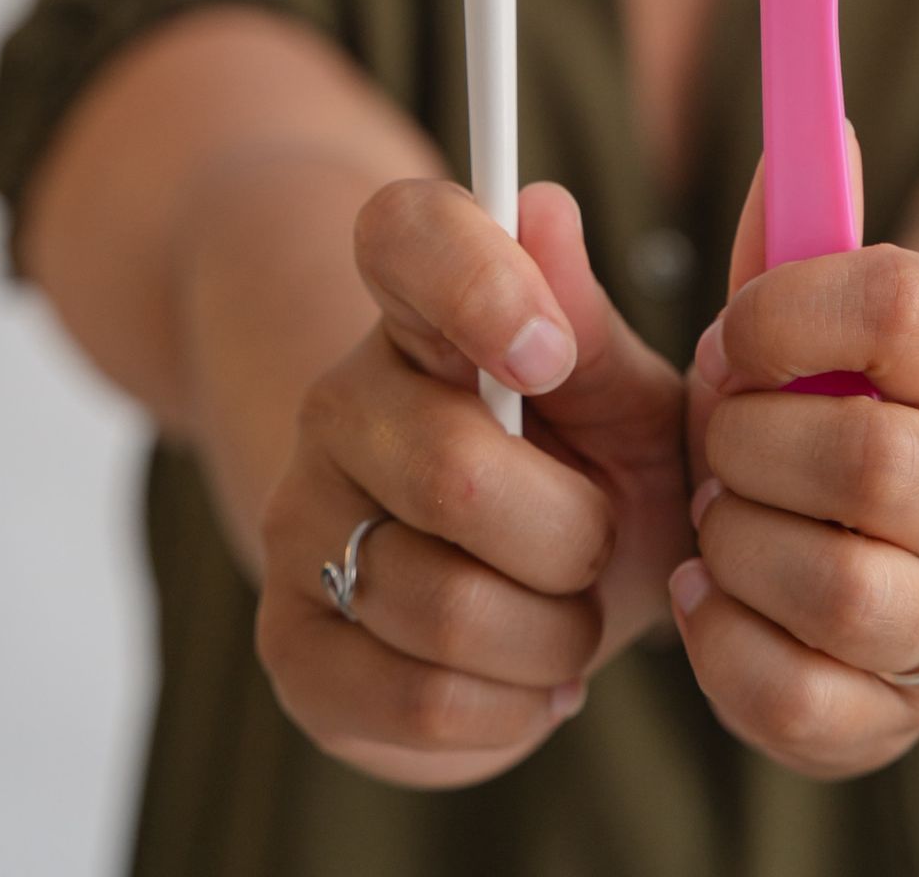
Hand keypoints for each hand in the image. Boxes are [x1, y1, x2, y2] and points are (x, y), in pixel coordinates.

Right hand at [256, 176, 691, 788]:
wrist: (536, 587)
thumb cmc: (594, 467)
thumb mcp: (625, 395)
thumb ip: (588, 319)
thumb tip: (543, 209)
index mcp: (424, 309)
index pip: (404, 234)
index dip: (476, 285)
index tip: (550, 357)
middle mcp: (341, 401)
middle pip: (455, 474)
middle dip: (575, 535)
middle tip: (595, 541)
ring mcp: (300, 522)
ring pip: (442, 603)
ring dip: (551, 634)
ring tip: (563, 614)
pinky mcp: (293, 649)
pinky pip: (415, 701)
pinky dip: (508, 709)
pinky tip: (523, 676)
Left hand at [673, 125, 918, 779]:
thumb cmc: (846, 398)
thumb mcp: (823, 308)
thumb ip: (795, 227)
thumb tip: (810, 126)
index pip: (898, 305)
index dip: (783, 311)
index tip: (734, 333)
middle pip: (867, 461)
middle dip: (747, 443)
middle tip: (718, 438)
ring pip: (839, 589)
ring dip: (737, 543)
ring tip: (722, 518)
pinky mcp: (909, 716)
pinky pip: (803, 701)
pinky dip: (723, 644)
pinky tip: (711, 593)